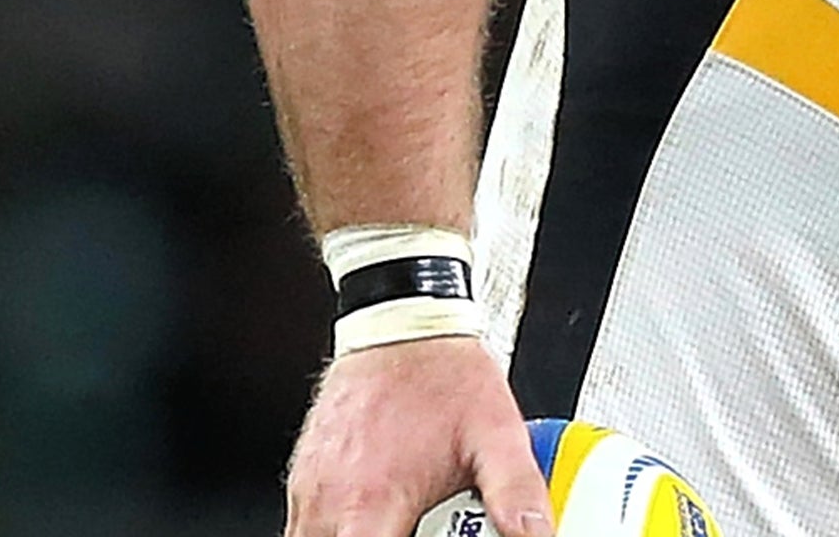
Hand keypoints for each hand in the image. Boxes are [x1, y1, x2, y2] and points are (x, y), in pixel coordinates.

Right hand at [283, 335, 552, 536]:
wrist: (406, 323)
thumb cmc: (444, 374)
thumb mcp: (498, 434)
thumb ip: (516, 491)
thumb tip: (536, 532)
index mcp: (372, 504)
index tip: (422, 534)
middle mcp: (331, 501)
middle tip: (417, 522)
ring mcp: (310, 488)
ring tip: (396, 514)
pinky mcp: (302, 474)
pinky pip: (307, 521)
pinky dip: (337, 524)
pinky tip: (374, 506)